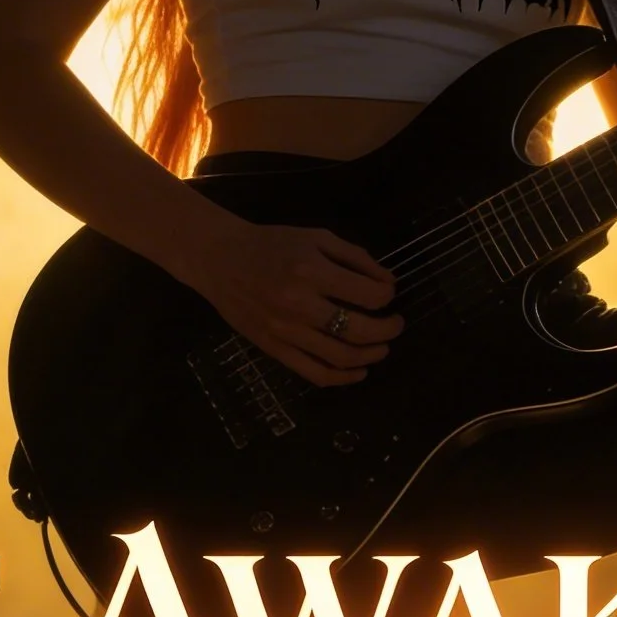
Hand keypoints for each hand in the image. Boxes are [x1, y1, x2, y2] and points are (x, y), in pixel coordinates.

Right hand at [184, 217, 402, 387]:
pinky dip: (341, 378)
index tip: (389, 293)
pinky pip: (313, 373)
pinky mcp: (273, 349)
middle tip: (397, 325)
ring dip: (370, 356)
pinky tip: (358, 372)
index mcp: (311, 272)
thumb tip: (389, 281)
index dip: (387, 296)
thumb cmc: (271, 244)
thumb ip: (355, 257)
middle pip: (358, 331)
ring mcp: (285, 332)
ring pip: (339, 357)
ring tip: (382, 348)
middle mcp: (299, 305)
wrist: (219, 259)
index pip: (367, 295)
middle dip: (388, 330)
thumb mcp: (316, 238)